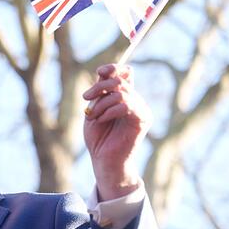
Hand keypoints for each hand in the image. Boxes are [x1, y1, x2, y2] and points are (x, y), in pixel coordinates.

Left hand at [83, 64, 150, 199]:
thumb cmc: (98, 137)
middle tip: (86, 97)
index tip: (99, 72)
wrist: (103, 160)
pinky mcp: (142, 120)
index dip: (113, 68)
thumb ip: (100, 92)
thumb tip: (104, 72)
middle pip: (120, 81)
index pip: (125, 73)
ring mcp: (141, 110)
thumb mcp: (95, 109)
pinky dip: (108, 111)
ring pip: (122, 93)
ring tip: (93, 116)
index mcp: (125, 97)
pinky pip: (125, 106)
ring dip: (102, 103)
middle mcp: (136, 101)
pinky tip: (101, 120)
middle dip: (99, 87)